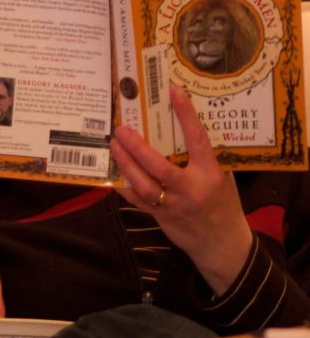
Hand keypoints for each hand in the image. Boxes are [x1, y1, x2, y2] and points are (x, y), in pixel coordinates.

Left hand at [110, 86, 252, 295]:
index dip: (186, 114)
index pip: (198, 139)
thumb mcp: (224, 178)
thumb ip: (206, 158)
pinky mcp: (160, 216)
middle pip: (158, 165)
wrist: (222, 245)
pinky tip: (114, 172)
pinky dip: (125, 185)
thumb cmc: (224, 205)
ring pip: (143, 184)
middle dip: (137, 146)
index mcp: (211, 175)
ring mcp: (173, 205)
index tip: (174, 92)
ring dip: (125, 163)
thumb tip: (183, 130)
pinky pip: (138, 199)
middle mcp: (191, 189)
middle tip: (122, 129)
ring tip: (114, 145)